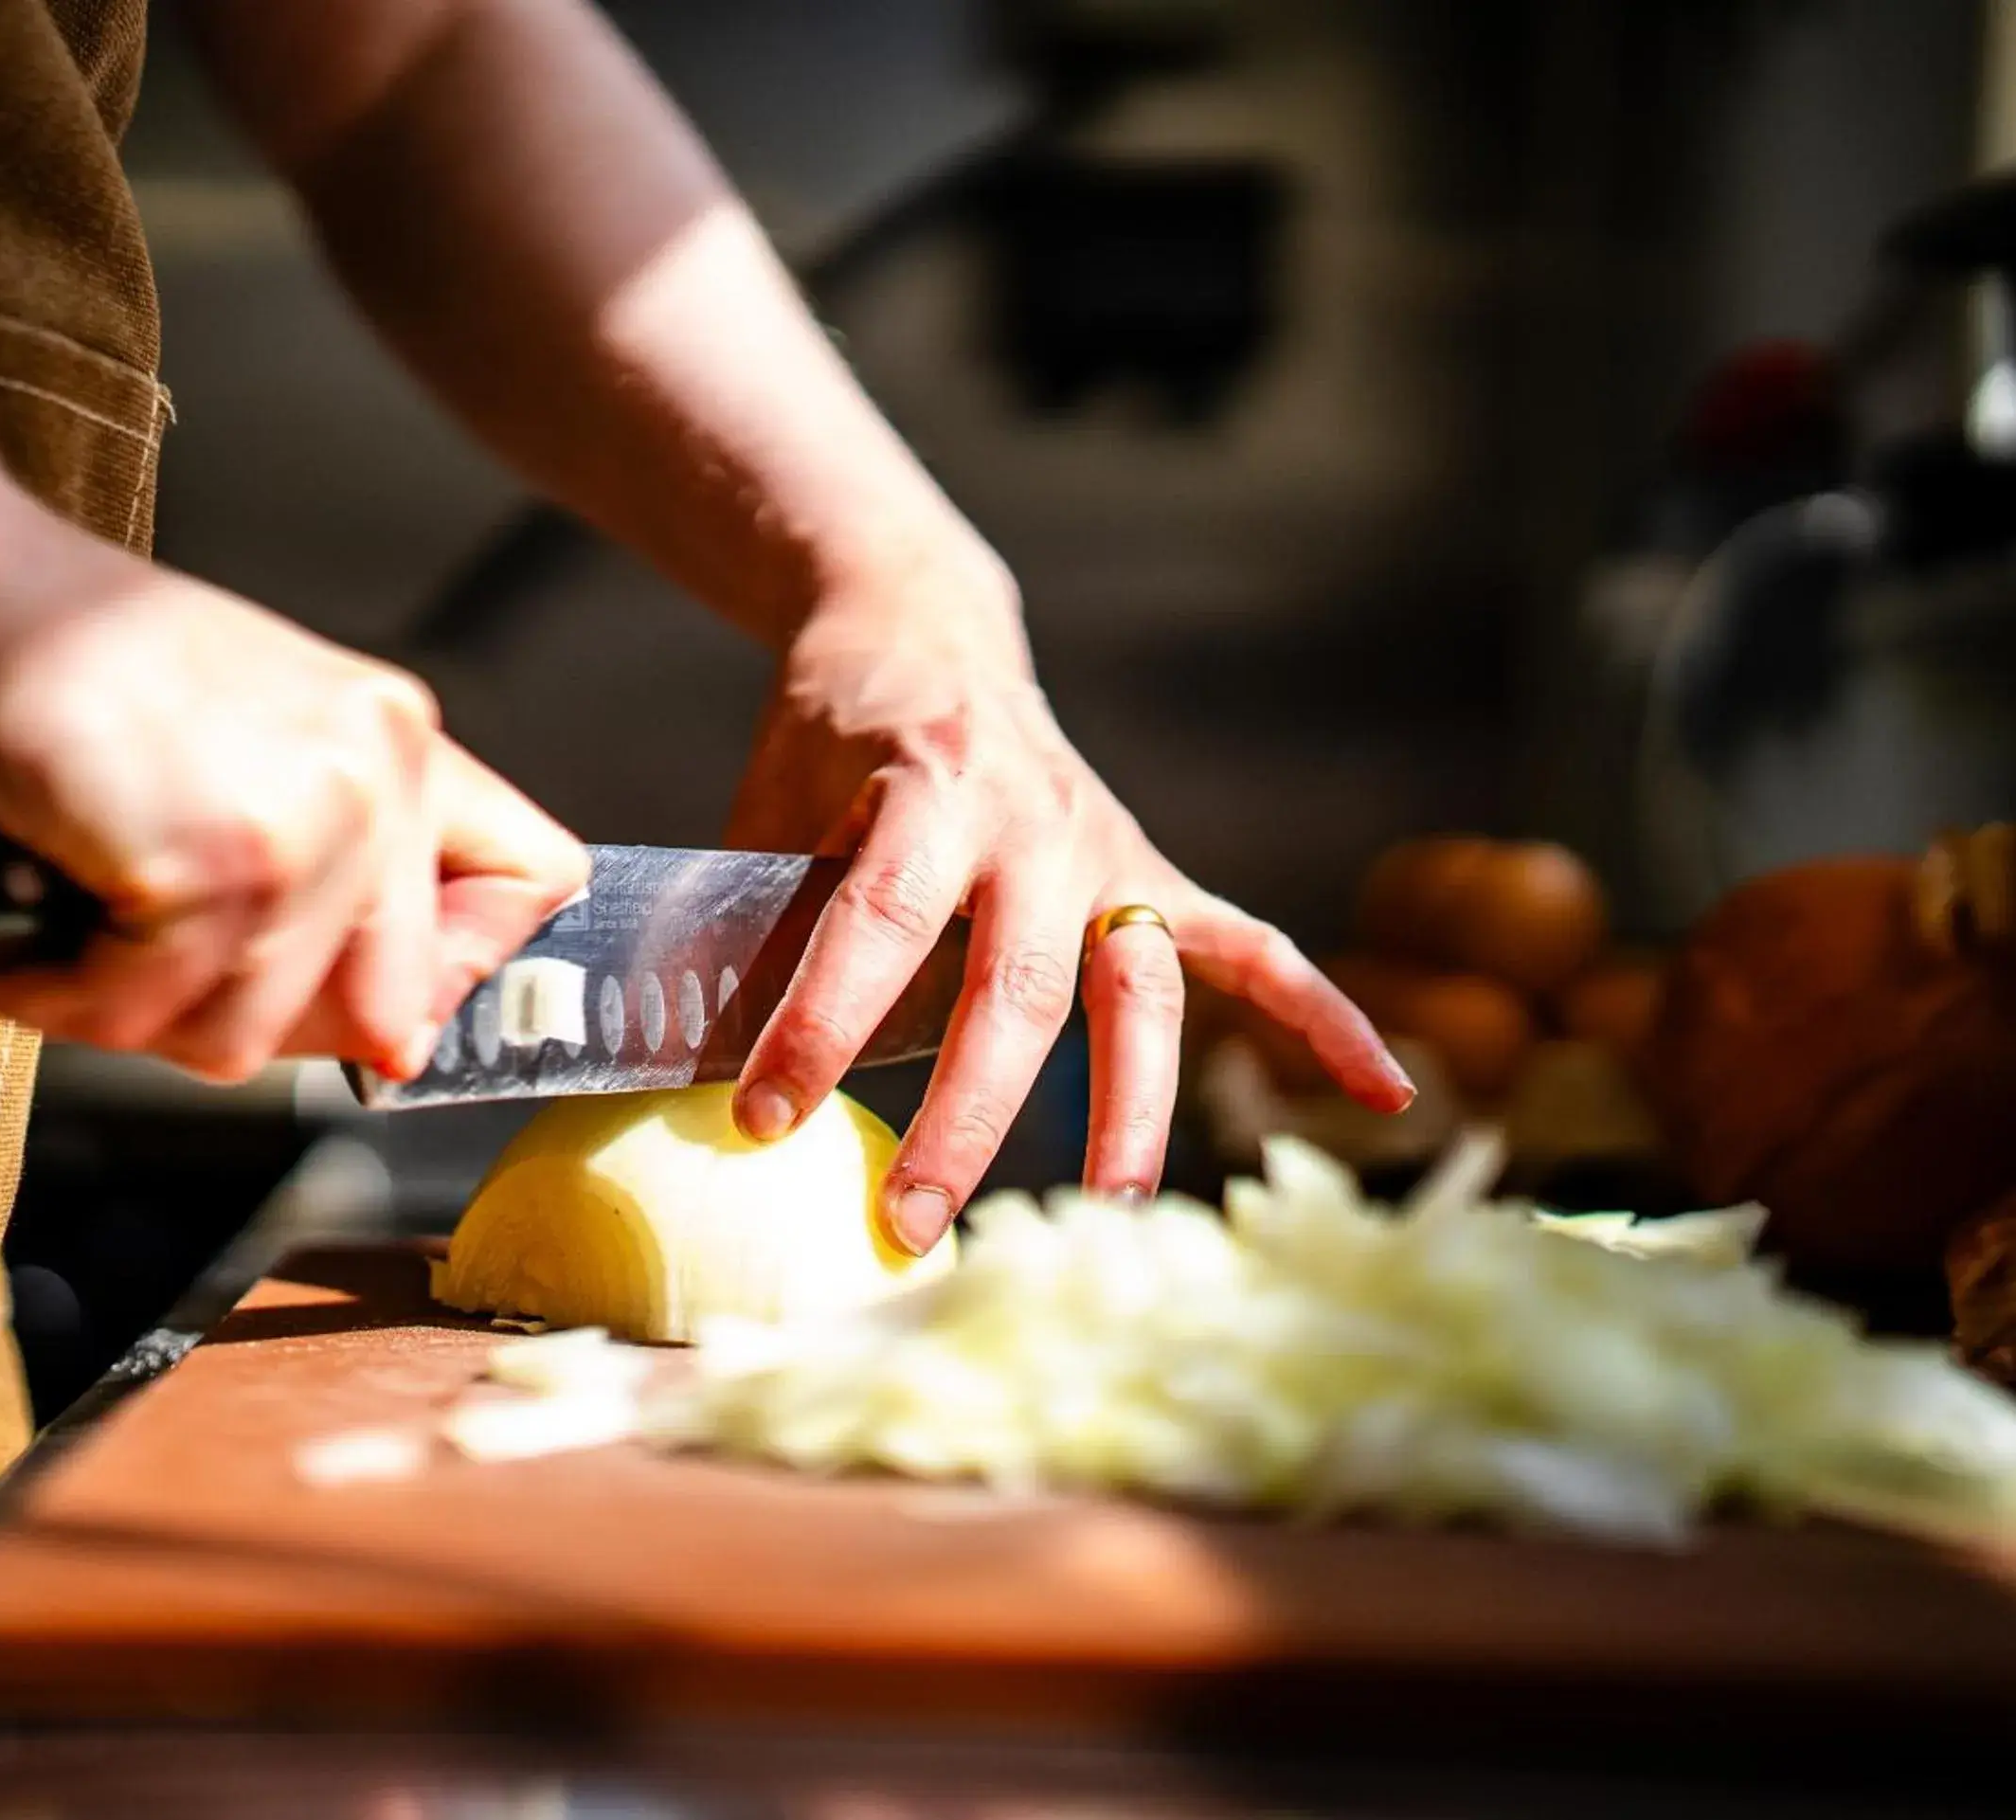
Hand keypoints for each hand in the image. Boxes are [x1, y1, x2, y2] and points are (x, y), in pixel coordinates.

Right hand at [0, 507, 587, 1081]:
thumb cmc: (85, 672)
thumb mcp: (264, 738)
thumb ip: (349, 869)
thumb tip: (403, 1039)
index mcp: (400, 738)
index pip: (532, 882)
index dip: (453, 966)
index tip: (377, 995)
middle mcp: (375, 774)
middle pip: (383, 1010)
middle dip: (256, 1015)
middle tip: (159, 962)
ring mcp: (302, 823)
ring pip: (250, 1036)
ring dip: (138, 1011)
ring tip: (78, 933)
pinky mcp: (209, 867)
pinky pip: (149, 1017)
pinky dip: (69, 998)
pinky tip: (39, 926)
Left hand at [724, 572, 1414, 1252]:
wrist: (922, 630)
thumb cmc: (831, 735)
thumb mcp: (772, 808)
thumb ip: (755, 928)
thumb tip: (704, 1072)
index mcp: (926, 791)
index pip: (877, 924)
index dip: (818, 1023)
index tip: (762, 1117)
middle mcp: (1037, 824)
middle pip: (1020, 986)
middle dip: (966, 1115)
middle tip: (909, 1223)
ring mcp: (1109, 849)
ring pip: (1140, 990)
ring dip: (1136, 1101)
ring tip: (1120, 1207)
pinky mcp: (1153, 873)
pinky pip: (1250, 949)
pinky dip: (1321, 1017)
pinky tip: (1388, 1094)